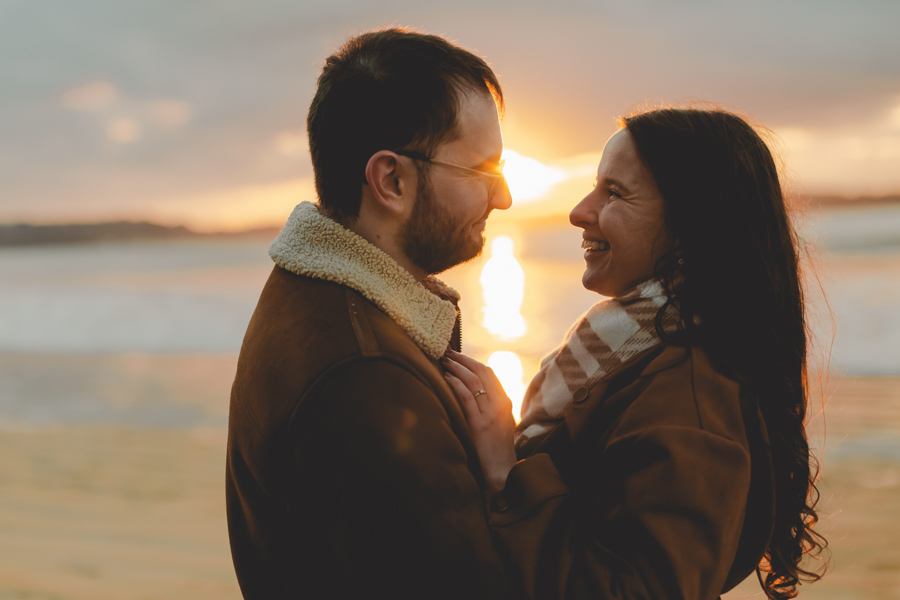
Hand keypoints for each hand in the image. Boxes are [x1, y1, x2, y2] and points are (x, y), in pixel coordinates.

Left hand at [441, 349, 517, 493]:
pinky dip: (456, 384)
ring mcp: (491, 413)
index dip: (472, 361)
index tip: (457, 355)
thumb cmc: (497, 450)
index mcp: (505, 402)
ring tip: (444, 361)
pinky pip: (467, 397)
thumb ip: (490, 407)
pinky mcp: (480, 424)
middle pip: (481, 371)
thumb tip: (472, 393)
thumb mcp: (499, 423)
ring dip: (457, 368)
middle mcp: (500, 404)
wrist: (503, 471)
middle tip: (447, 352)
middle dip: (463, 359)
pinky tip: (446, 378)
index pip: (489, 372)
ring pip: (474, 381)